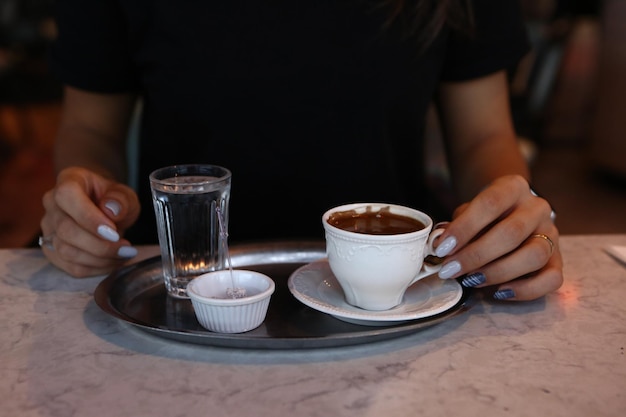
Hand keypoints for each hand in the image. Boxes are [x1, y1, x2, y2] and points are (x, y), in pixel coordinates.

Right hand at [40, 167, 140, 276]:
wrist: (106, 209)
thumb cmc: (114, 200)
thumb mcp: (125, 194)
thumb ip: (121, 199)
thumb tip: (111, 211)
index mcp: (69, 180)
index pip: (67, 196)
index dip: (89, 217)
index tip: (113, 232)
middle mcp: (52, 203)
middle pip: (66, 230)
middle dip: (100, 245)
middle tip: (126, 248)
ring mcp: (48, 228)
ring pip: (66, 251)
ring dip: (99, 259)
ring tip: (123, 254)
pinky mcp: (52, 250)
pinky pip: (71, 266)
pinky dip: (95, 269)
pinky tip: (113, 262)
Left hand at [433, 175, 562, 300]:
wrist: (511, 212)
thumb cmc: (484, 215)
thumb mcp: (467, 211)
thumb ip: (456, 226)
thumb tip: (439, 244)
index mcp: (513, 187)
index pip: (490, 203)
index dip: (464, 228)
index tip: (442, 249)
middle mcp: (537, 208)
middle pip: (511, 232)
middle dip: (476, 255)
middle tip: (450, 270)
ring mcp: (552, 233)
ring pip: (534, 255)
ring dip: (498, 272)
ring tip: (472, 280)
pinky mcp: (559, 259)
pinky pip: (552, 279)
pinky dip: (525, 290)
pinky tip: (499, 292)